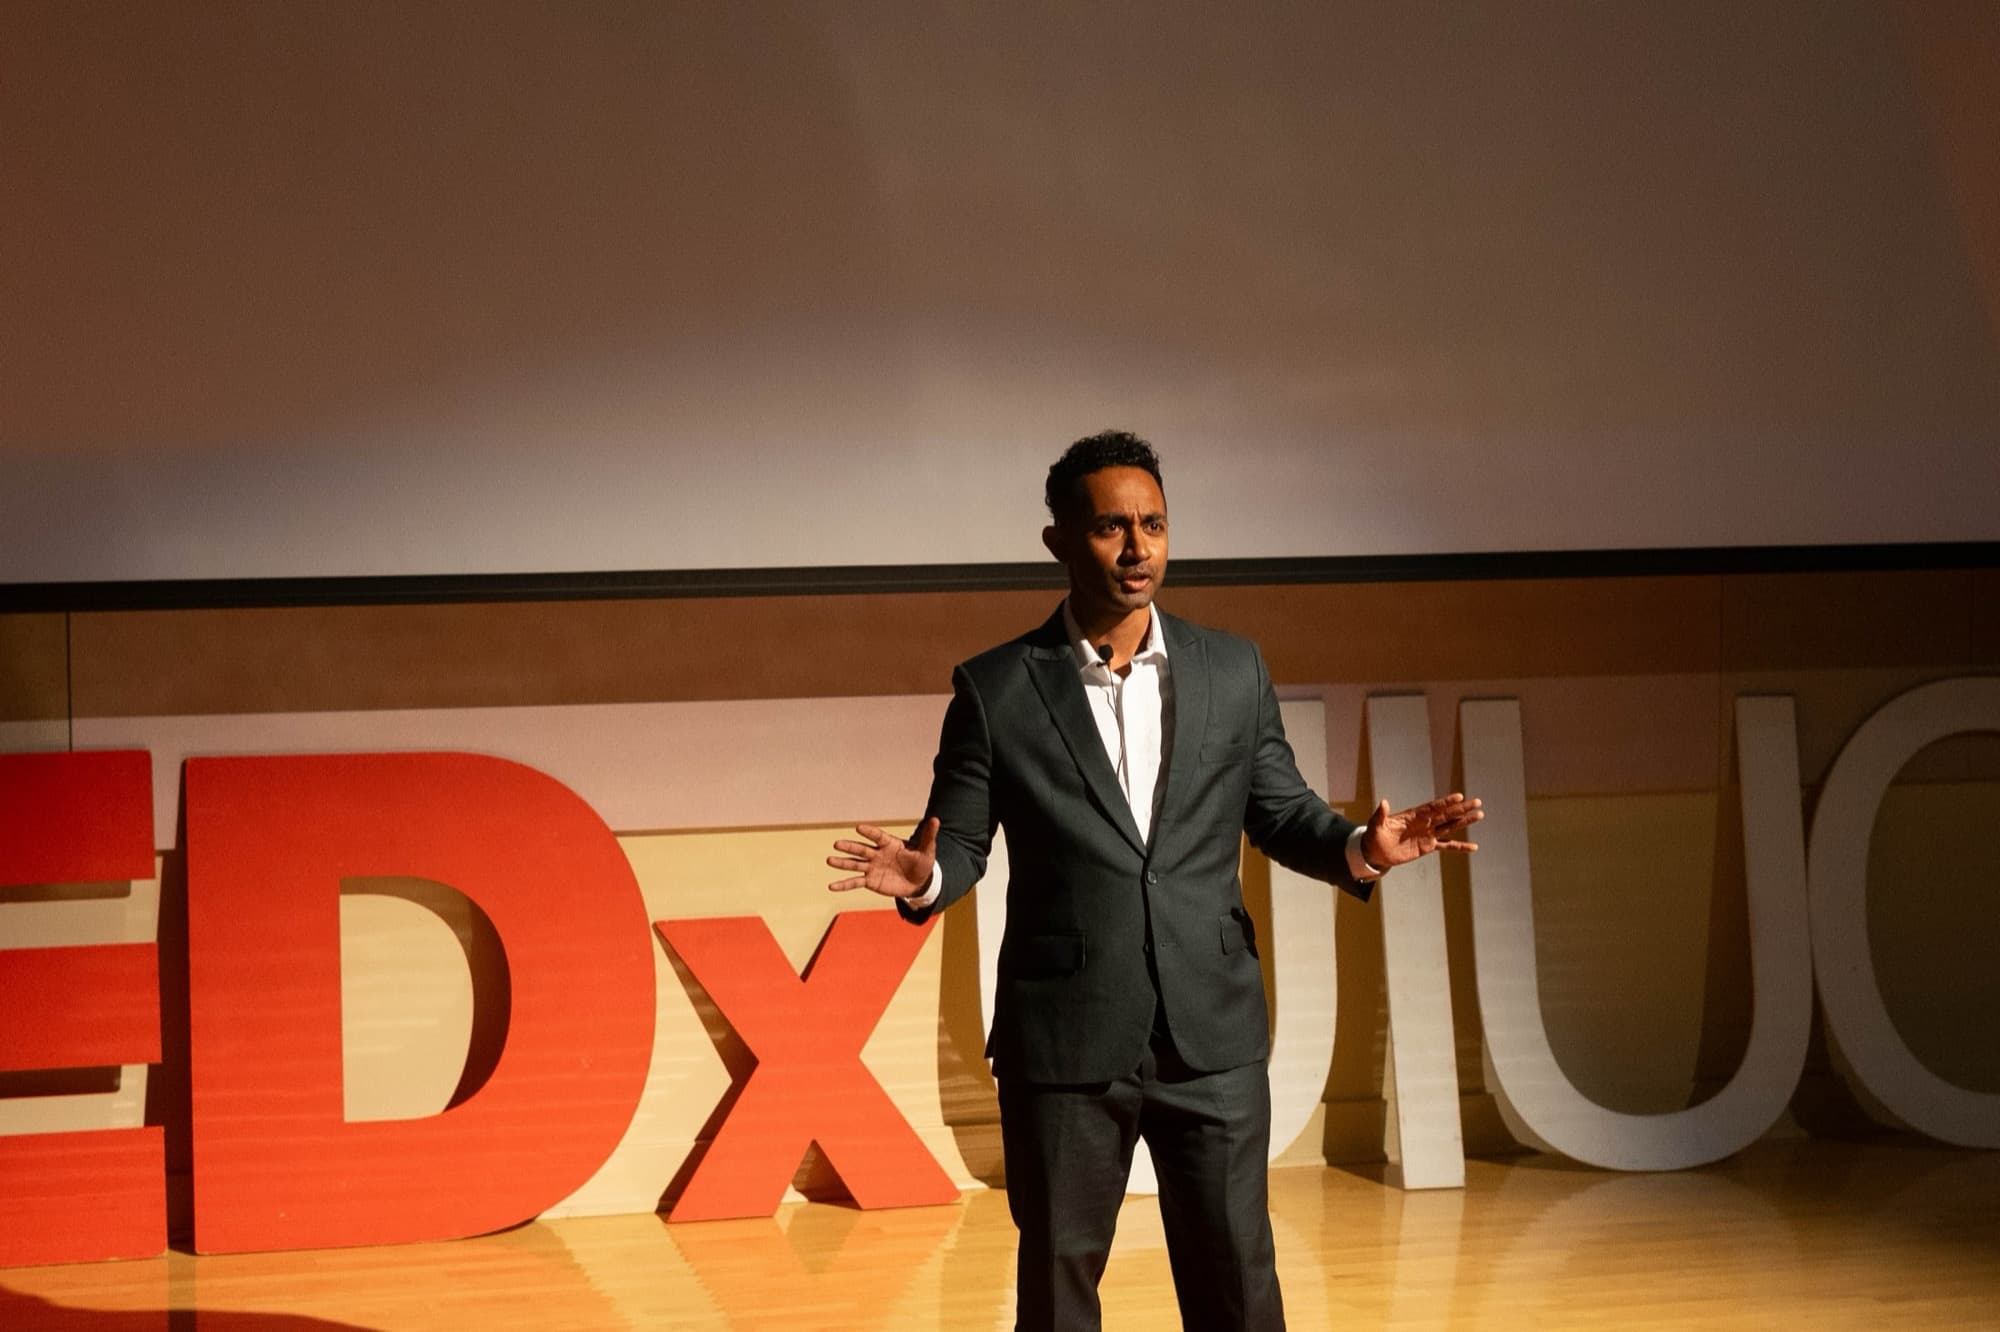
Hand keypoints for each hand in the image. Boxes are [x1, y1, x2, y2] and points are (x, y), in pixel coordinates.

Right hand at [826, 818, 939, 898]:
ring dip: (842, 863)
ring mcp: (872, 867)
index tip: (859, 827)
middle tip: (837, 844)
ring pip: (854, 864)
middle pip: (861, 849)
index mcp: (889, 844)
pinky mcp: (870, 881)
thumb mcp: (927, 850)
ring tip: (829, 860)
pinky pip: (854, 882)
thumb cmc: (921, 863)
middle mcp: (877, 854)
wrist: (918, 882)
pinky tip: (831, 886)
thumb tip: (936, 819)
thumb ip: (928, 836)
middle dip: (850, 847)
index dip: (869, 832)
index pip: (877, 836)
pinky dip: (843, 885)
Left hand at [1362, 793, 1482, 869]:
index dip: (1446, 802)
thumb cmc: (1374, 836)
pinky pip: (1447, 845)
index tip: (1459, 797)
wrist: (1375, 851)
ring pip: (1450, 826)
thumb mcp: (1375, 825)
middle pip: (1446, 814)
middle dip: (1462, 808)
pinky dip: (1460, 846)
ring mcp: (1428, 834)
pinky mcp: (1428, 846)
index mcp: (1413, 815)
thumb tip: (1383, 802)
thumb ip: (1380, 814)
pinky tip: (1474, 847)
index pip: (1433, 807)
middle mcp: (1424, 823)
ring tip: (1479, 815)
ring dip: (1464, 821)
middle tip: (1478, 802)